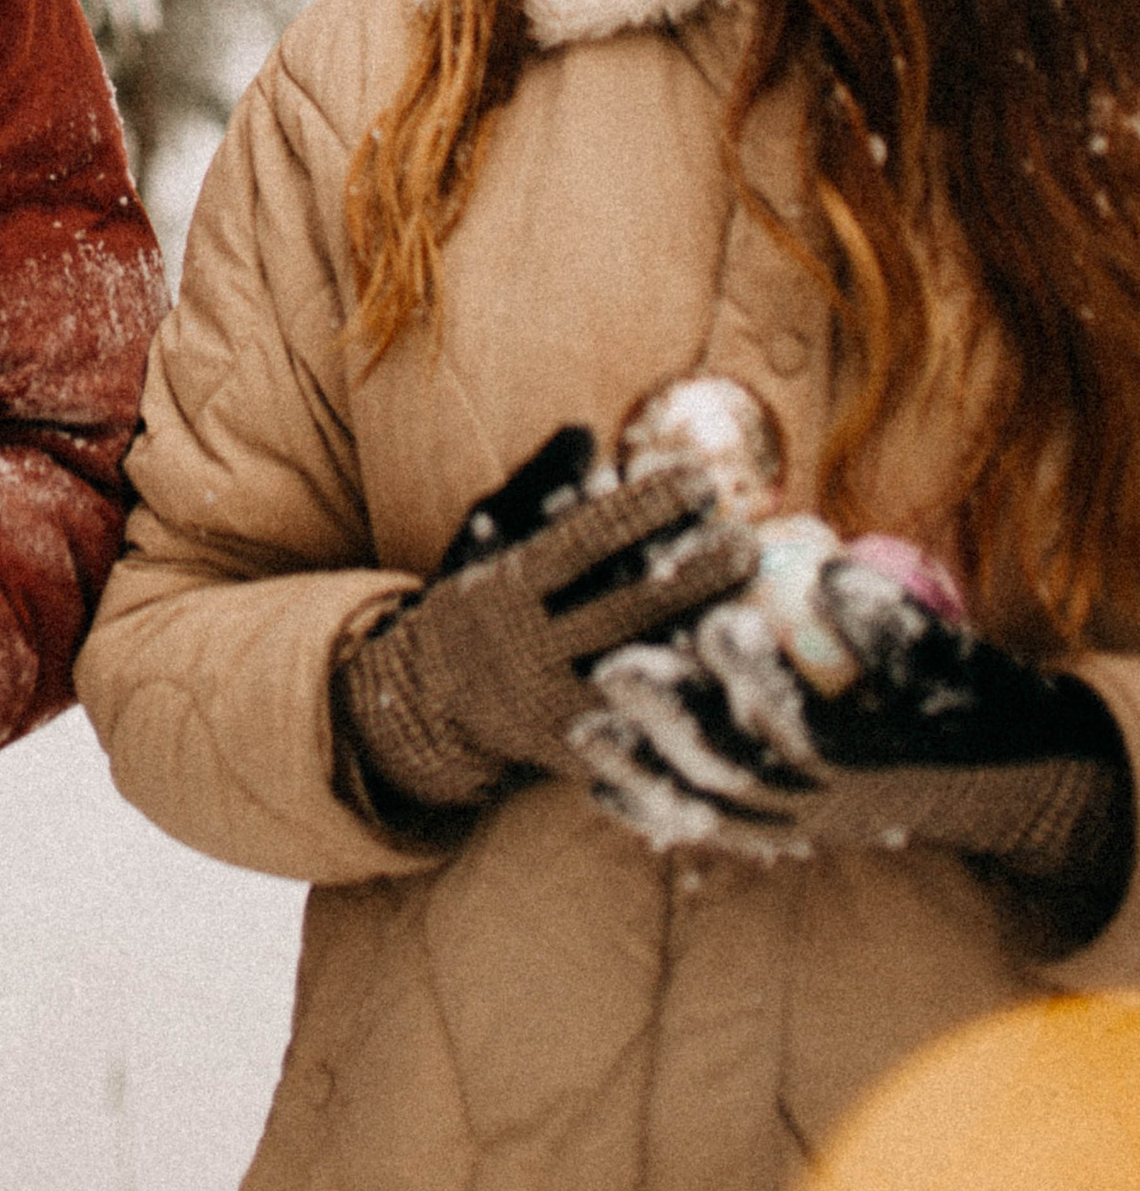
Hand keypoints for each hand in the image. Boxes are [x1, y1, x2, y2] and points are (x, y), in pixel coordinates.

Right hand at [332, 425, 757, 820]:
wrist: (429, 705)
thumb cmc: (477, 600)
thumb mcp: (488, 537)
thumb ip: (536, 486)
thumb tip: (585, 431)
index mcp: (508, 589)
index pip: (583, 542)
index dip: (643, 509)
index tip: (700, 479)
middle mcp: (531, 651)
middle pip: (624, 611)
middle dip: (691, 577)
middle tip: (749, 543)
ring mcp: (557, 711)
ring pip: (641, 679)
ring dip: (701, 647)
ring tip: (761, 614)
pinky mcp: (581, 759)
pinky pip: (642, 737)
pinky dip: (687, 712)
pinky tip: (739, 684)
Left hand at [573, 554, 1134, 920]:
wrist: (1009, 797)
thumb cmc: (978, 710)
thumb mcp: (960, 667)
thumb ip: (898, 628)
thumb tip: (831, 574)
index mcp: (871, 759)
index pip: (803, 724)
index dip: (755, 677)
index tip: (714, 622)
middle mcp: (826, 804)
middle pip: (737, 768)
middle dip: (672, 720)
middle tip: (615, 668)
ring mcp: (799, 825)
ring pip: (711, 808)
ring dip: (645, 771)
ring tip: (584, 730)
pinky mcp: (781, 836)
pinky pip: (706, 832)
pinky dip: (653, 810)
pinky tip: (598, 782)